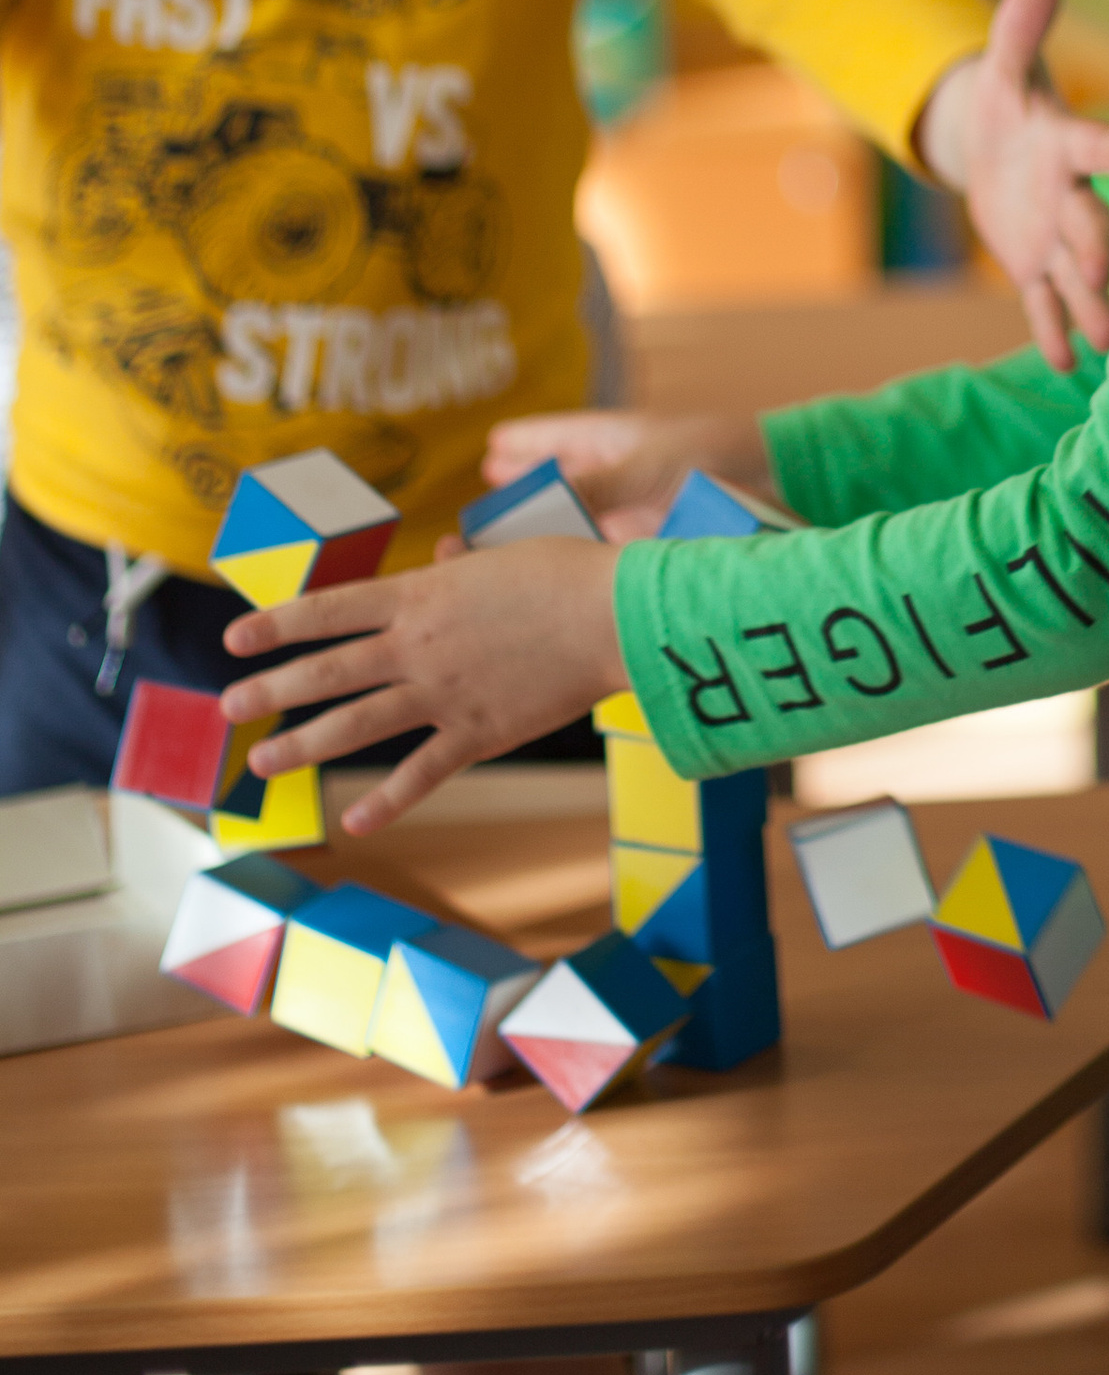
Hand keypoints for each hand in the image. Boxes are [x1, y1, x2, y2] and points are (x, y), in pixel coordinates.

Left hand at [218, 541, 628, 837]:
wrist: (614, 615)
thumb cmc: (566, 573)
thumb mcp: (503, 554)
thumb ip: (461, 566)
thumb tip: (442, 558)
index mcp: (420, 596)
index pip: (330, 609)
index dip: (277, 624)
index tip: (235, 640)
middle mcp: (418, 646)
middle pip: (327, 670)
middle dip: (271, 689)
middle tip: (228, 707)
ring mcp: (443, 693)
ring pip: (356, 724)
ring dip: (304, 744)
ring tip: (264, 762)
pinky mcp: (477, 732)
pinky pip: (421, 773)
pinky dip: (386, 801)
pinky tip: (353, 820)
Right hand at [479, 408, 772, 538]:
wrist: (778, 480)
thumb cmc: (717, 454)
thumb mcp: (648, 466)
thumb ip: (594, 486)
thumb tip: (541, 503)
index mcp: (615, 436)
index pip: (557, 436)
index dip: (526, 443)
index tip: (495, 444)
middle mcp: (621, 469)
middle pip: (561, 479)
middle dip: (527, 490)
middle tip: (485, 502)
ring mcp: (635, 504)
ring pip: (578, 516)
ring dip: (547, 529)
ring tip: (506, 545)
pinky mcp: (650, 538)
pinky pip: (603, 544)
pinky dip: (580, 552)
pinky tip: (559, 568)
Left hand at [915, 0, 1108, 371]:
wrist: (996, 148)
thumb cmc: (1008, 106)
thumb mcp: (1002, 72)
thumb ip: (1019, 34)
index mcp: (1067, 146)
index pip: (1096, 147)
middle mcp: (1071, 197)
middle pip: (1089, 223)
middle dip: (1098, 246)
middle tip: (1101, 272)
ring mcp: (1056, 237)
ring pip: (1077, 274)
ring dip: (1092, 305)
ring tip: (1108, 341)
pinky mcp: (1035, 266)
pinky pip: (1044, 302)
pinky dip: (1053, 330)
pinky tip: (1063, 362)